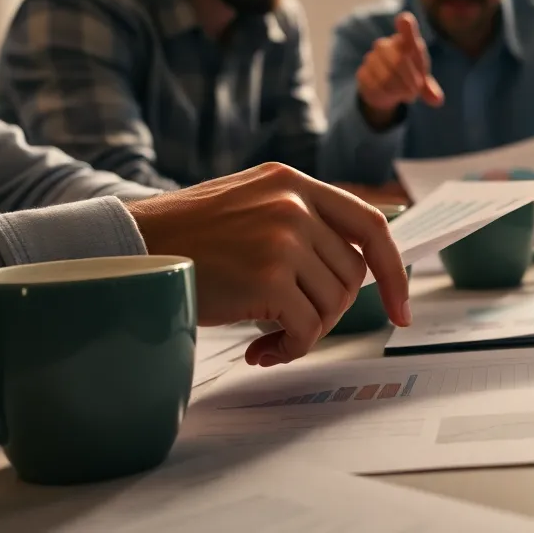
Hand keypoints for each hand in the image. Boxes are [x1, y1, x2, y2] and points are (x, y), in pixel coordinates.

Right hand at [125, 163, 410, 367]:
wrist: (131, 249)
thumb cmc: (185, 239)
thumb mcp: (249, 205)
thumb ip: (300, 221)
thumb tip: (358, 266)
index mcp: (293, 183)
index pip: (370, 224)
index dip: (394, 270)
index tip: (402, 307)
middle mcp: (294, 204)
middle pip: (352, 275)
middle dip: (330, 311)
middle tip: (294, 327)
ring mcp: (284, 238)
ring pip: (333, 305)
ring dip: (306, 332)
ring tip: (269, 337)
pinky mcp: (268, 277)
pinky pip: (307, 329)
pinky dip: (290, 349)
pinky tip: (259, 351)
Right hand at [356, 12, 444, 128]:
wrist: (384, 88)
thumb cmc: (408, 77)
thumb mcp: (421, 82)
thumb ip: (430, 89)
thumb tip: (437, 100)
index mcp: (405, 42)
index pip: (405, 27)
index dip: (405, 25)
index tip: (404, 20)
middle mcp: (386, 45)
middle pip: (399, 60)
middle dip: (410, 79)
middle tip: (416, 90)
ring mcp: (371, 57)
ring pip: (387, 77)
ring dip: (400, 89)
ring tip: (407, 94)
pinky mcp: (362, 73)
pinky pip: (376, 87)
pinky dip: (388, 95)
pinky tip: (392, 94)